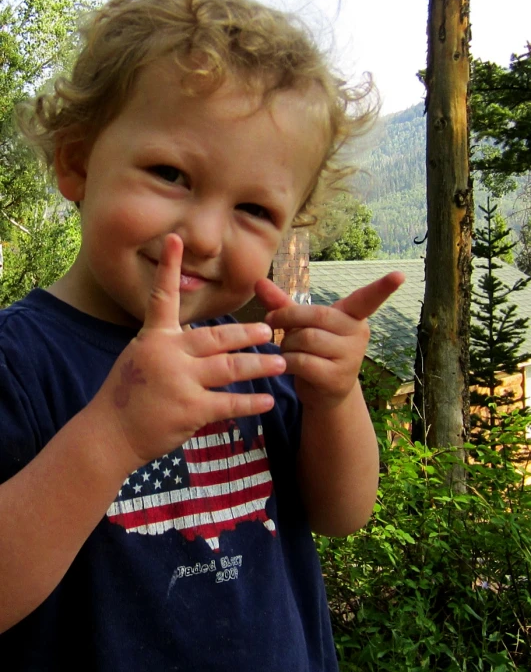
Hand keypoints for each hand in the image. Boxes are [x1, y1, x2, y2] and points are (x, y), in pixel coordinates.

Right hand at [95, 234, 285, 470]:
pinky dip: (251, 402)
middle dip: (246, 333)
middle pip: (217, 337)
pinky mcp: (191, 409)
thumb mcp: (140, 357)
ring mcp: (181, 382)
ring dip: (259, 365)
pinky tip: (268, 400)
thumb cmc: (127, 395)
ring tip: (280, 362)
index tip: (175, 238)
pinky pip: (229, 403)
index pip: (162, 297)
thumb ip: (169, 344)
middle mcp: (168, 354)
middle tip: (269, 329)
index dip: (169, 266)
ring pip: (230, 368)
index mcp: (155, 338)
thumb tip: (199, 336)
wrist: (110, 433)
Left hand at [255, 272, 404, 408]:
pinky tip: (285, 365)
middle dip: (287, 317)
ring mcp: (350, 358)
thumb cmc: (314, 351)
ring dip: (286, 344)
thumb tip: (258, 282)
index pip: (369, 299)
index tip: (399, 275)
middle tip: (270, 321)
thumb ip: (282, 304)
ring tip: (285, 350)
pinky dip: (287, 361)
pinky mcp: (337, 378)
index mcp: (352, 317)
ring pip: (307, 339)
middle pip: (317, 316)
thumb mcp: (302, 326)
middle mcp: (358, 335)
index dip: (383, 288)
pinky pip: (303, 362)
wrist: (324, 394)